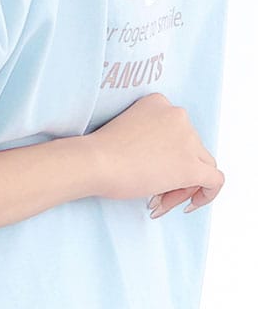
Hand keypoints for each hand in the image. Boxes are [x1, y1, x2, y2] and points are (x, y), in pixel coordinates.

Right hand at [86, 94, 223, 215]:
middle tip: (153, 193)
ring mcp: (187, 139)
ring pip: (201, 166)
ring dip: (182, 186)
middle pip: (192, 150)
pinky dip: (207, 194)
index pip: (178, 132)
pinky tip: (189, 205)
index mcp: (159, 102)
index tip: (149, 171)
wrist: (93, 162)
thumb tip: (166, 166)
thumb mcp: (127, 130)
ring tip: (158, 201)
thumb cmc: (99, 152)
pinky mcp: (191, 166)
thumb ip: (151, 138)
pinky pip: (215, 181)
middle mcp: (178, 115)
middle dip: (174, 173)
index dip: (168, 155)